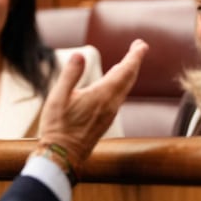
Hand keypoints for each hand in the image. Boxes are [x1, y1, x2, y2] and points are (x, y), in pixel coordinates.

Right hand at [39, 40, 147, 166]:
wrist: (63, 156)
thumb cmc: (58, 127)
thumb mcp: (58, 97)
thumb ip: (70, 74)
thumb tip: (79, 55)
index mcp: (102, 96)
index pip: (124, 71)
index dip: (135, 57)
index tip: (142, 45)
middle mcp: (111, 104)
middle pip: (129, 78)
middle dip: (135, 61)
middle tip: (139, 46)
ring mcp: (110, 114)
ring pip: (125, 88)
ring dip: (128, 72)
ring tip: (128, 60)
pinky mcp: (105, 120)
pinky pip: (119, 97)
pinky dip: (121, 84)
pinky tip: (115, 82)